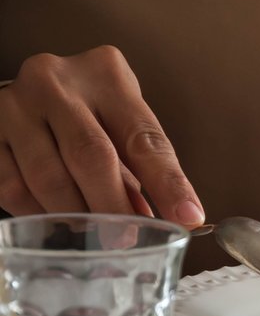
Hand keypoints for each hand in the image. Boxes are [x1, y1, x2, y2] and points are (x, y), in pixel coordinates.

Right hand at [0, 47, 204, 224]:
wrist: (28, 98)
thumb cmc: (86, 115)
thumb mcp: (121, 126)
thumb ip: (142, 169)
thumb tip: (169, 219)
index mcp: (105, 75)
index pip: (143, 135)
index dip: (167, 181)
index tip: (186, 215)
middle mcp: (56, 81)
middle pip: (91, 155)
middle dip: (114, 206)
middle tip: (128, 240)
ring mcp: (15, 105)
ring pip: (48, 177)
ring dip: (76, 217)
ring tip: (95, 239)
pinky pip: (13, 187)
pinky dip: (40, 214)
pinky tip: (56, 222)